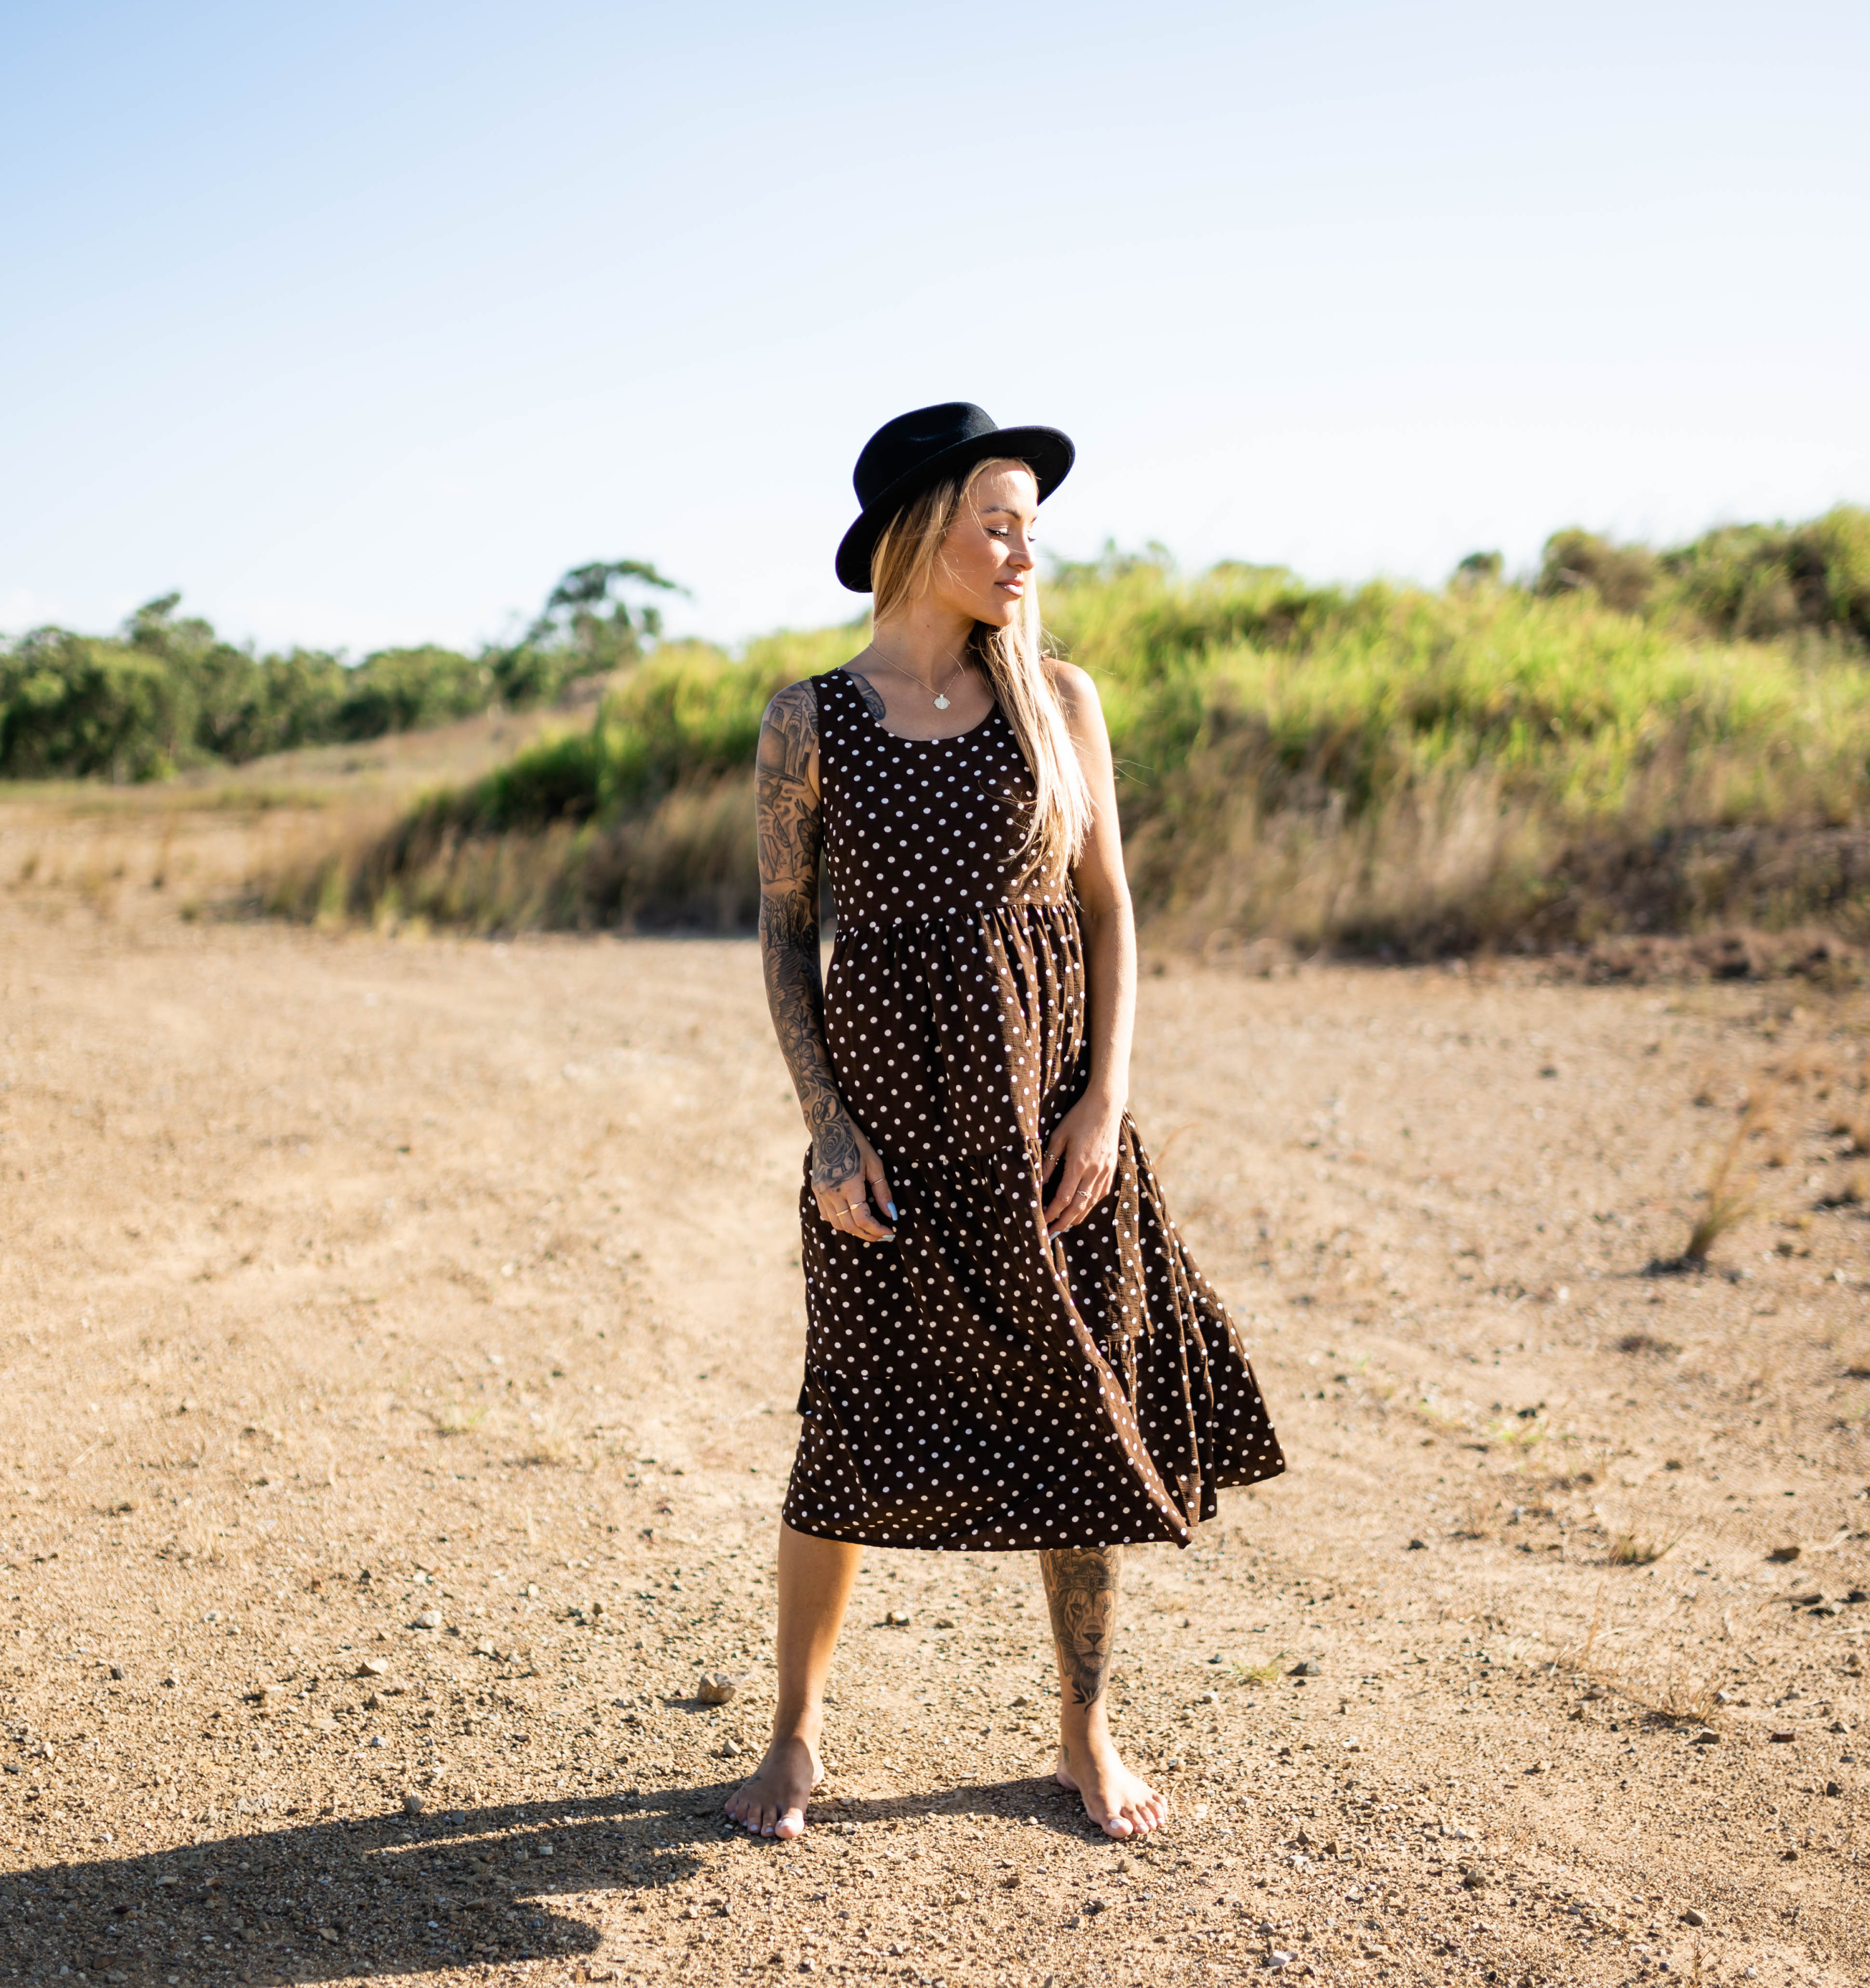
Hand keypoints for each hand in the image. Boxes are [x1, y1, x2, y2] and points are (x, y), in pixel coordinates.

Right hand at [812, 1119, 896, 1242]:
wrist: (828, 1129)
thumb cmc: (856, 1143)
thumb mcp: (875, 1164)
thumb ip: (882, 1192)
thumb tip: (891, 1214)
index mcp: (849, 1184)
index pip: (862, 1219)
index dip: (877, 1230)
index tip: (890, 1232)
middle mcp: (831, 1192)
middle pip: (849, 1226)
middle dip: (868, 1234)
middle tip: (883, 1235)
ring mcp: (821, 1193)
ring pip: (837, 1224)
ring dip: (854, 1230)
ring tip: (870, 1228)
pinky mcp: (815, 1191)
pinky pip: (827, 1216)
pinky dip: (841, 1222)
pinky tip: (853, 1218)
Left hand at [1042, 1091, 1122, 1241]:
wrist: (1106, 1106)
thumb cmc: (1078, 1118)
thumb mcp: (1058, 1136)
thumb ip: (1049, 1161)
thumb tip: (1040, 1183)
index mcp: (1078, 1163)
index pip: (1064, 1197)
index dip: (1053, 1212)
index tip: (1043, 1221)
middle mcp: (1094, 1170)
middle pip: (1079, 1206)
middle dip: (1064, 1222)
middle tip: (1053, 1233)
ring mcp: (1105, 1170)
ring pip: (1092, 1201)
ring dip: (1078, 1216)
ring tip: (1066, 1225)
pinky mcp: (1112, 1168)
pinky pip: (1101, 1192)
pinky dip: (1091, 1203)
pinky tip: (1084, 1208)